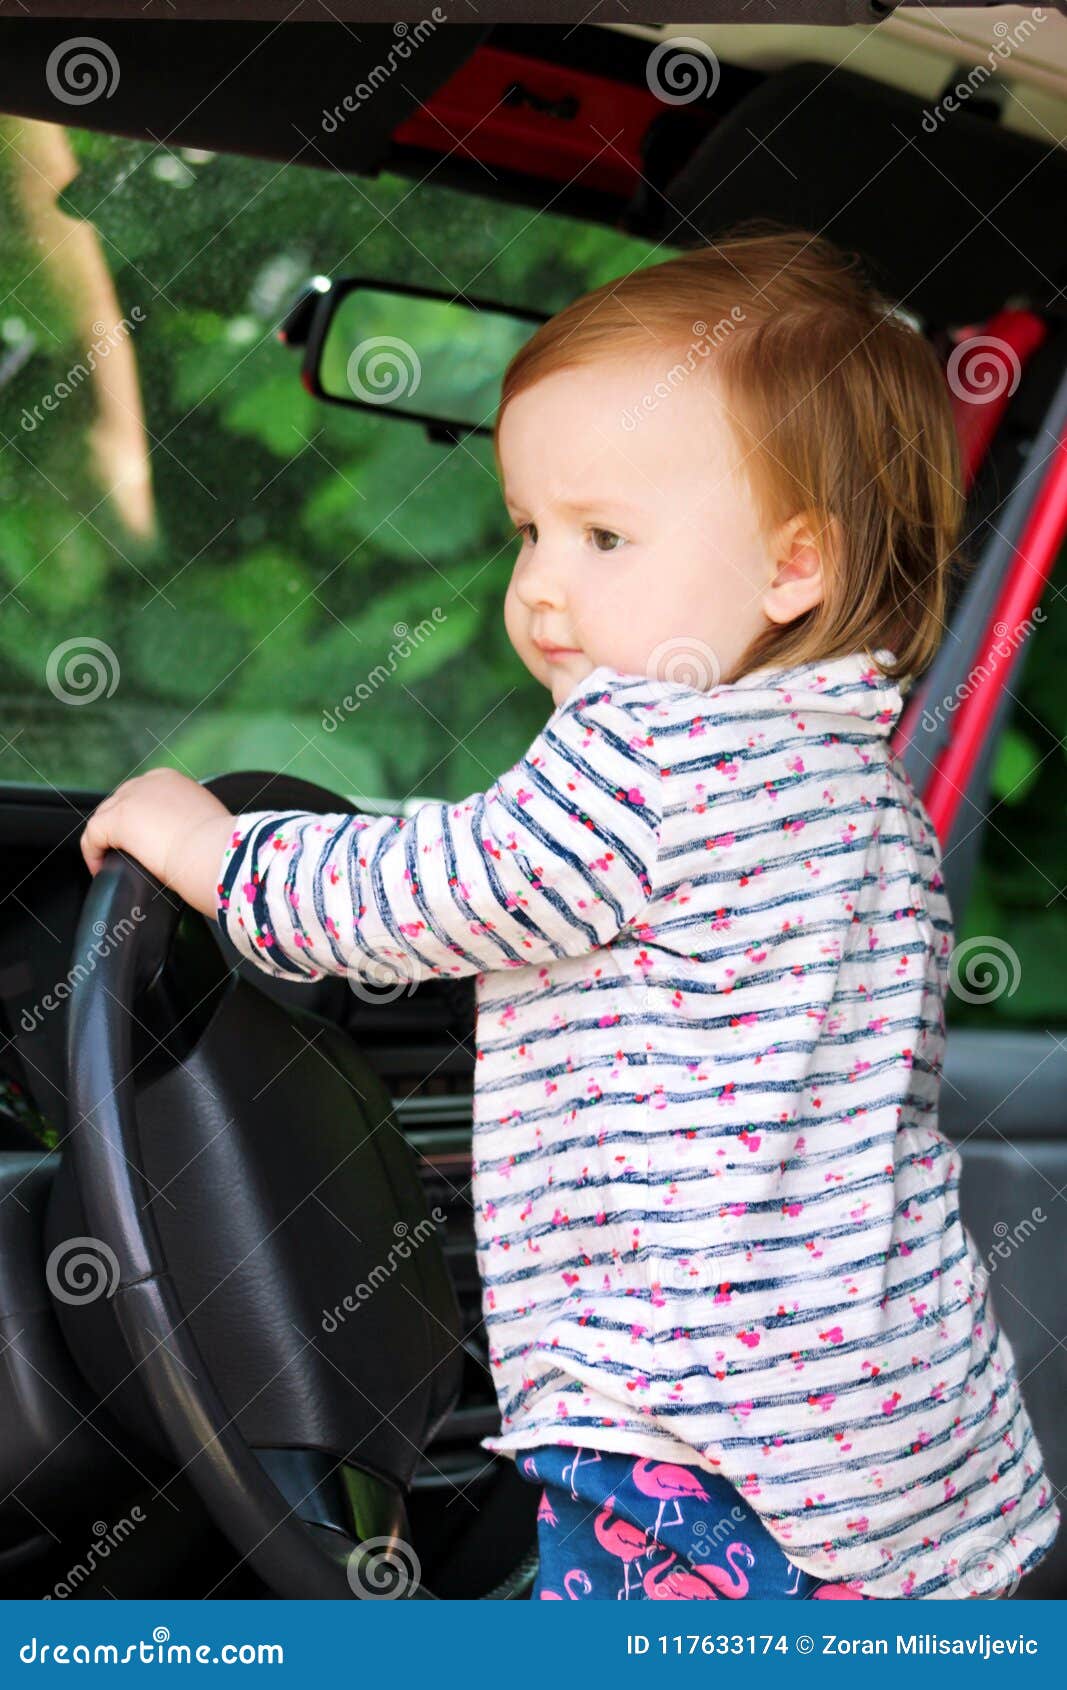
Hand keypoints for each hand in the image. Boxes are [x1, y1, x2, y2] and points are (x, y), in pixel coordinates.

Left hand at [80, 768, 234, 921]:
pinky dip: (93, 854)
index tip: (143, 842)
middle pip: (119, 804)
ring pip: (104, 819)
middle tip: (124, 856)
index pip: (141, 796)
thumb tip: (189, 839)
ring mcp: (129, 798)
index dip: (137, 821)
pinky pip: (92, 836)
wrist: (214, 851)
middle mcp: (147, 782)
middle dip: (118, 830)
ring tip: (110, 865)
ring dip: (104, 842)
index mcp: (170, 780)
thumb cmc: (219, 846)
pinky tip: (101, 870)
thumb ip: (191, 822)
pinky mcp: (115, 819)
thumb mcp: (205, 824)